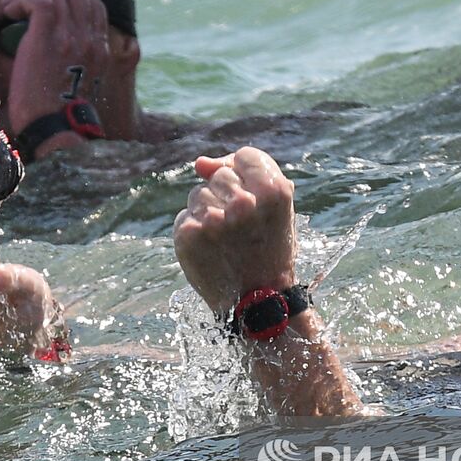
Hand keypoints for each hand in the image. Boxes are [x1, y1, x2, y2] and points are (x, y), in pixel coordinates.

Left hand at [2, 0, 111, 142]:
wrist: (56, 130)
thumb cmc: (60, 118)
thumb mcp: (79, 86)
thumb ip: (76, 65)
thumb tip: (57, 57)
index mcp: (100, 50)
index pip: (94, 6)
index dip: (69, 2)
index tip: (48, 14)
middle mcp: (90, 39)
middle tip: (27, 8)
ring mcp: (71, 37)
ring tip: (12, 8)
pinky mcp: (47, 38)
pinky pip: (38, 1)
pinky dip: (20, 0)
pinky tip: (7, 12)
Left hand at [173, 147, 297, 313]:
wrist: (259, 304)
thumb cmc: (270, 252)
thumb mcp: (275, 211)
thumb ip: (245, 177)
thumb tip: (199, 163)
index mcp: (275, 191)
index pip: (245, 156)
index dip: (245, 175)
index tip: (250, 197)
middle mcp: (244, 203)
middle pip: (219, 175)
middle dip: (225, 196)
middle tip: (240, 229)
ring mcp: (214, 219)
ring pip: (198, 195)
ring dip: (208, 214)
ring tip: (225, 242)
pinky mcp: (189, 235)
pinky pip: (185, 216)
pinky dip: (194, 232)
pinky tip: (210, 251)